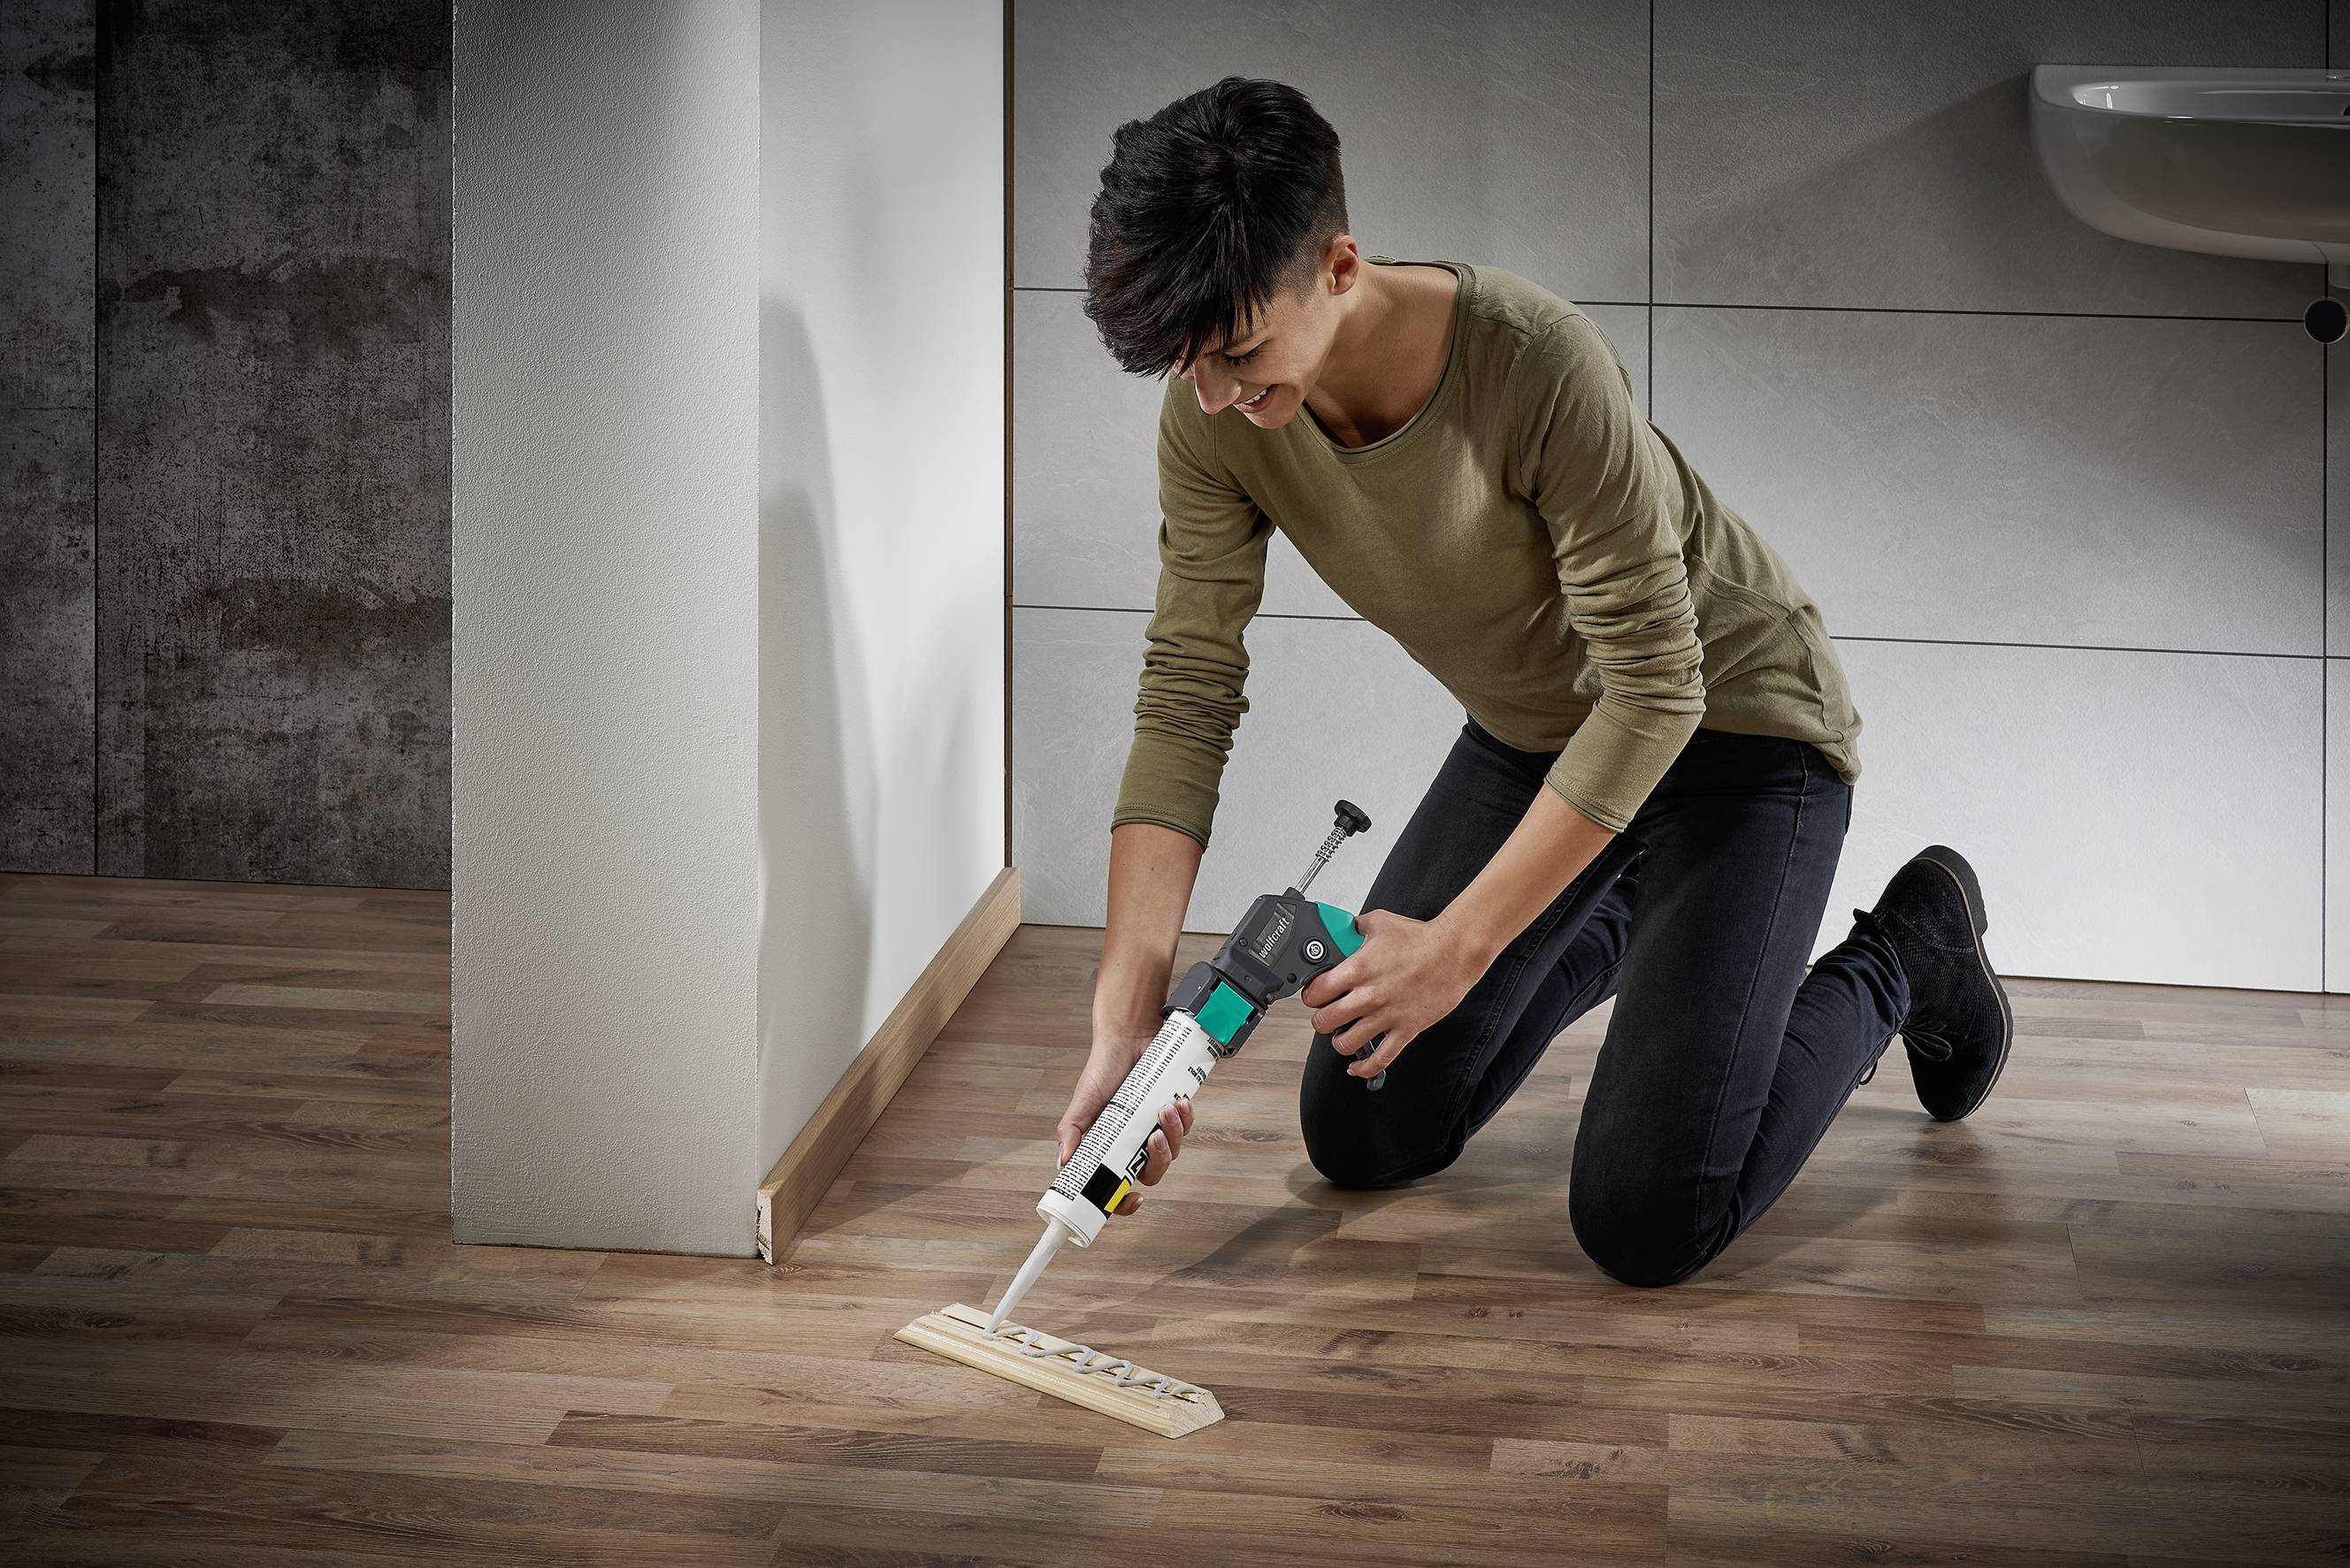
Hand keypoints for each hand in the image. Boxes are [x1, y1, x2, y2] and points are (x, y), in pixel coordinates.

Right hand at [1055, 1031, 1194, 1215]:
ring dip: (1173, 1134)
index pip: (1116, 1186)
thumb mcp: (1083, 1102)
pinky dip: (1186, 1119)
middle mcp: (1133, 1144)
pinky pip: (1186, 1128)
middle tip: (1153, 1138)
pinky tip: (1180, 1103)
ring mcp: (1155, 1130)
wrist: (1129, 1037)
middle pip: (1151, 1173)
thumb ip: (1071, 1131)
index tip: (1135, 1200)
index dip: (1124, 1202)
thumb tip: (1063, 1162)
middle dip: (1157, 1161)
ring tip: (1166, 1109)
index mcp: (1109, 1149)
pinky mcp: (1173, 1115)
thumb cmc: (1103, 1070)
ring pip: (1172, 1152)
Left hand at [1300, 908, 1485, 1080]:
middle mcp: (1368, 995)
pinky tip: (1358, 1066)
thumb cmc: (1421, 938)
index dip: (1310, 996)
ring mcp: (1386, 1015)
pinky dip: (1365, 1068)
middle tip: (1327, 1015)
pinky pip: (1380, 1059)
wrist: (1454, 952)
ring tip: (1343, 1034)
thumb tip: (1343, 928)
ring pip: (1346, 1043)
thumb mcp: (1379, 922)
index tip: (1314, 996)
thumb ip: (1355, 927)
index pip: (1315, 993)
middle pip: (1324, 1021)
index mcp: (1357, 969)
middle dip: (1321, 1020)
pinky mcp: (1406, 1029)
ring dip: (1339, 1041)